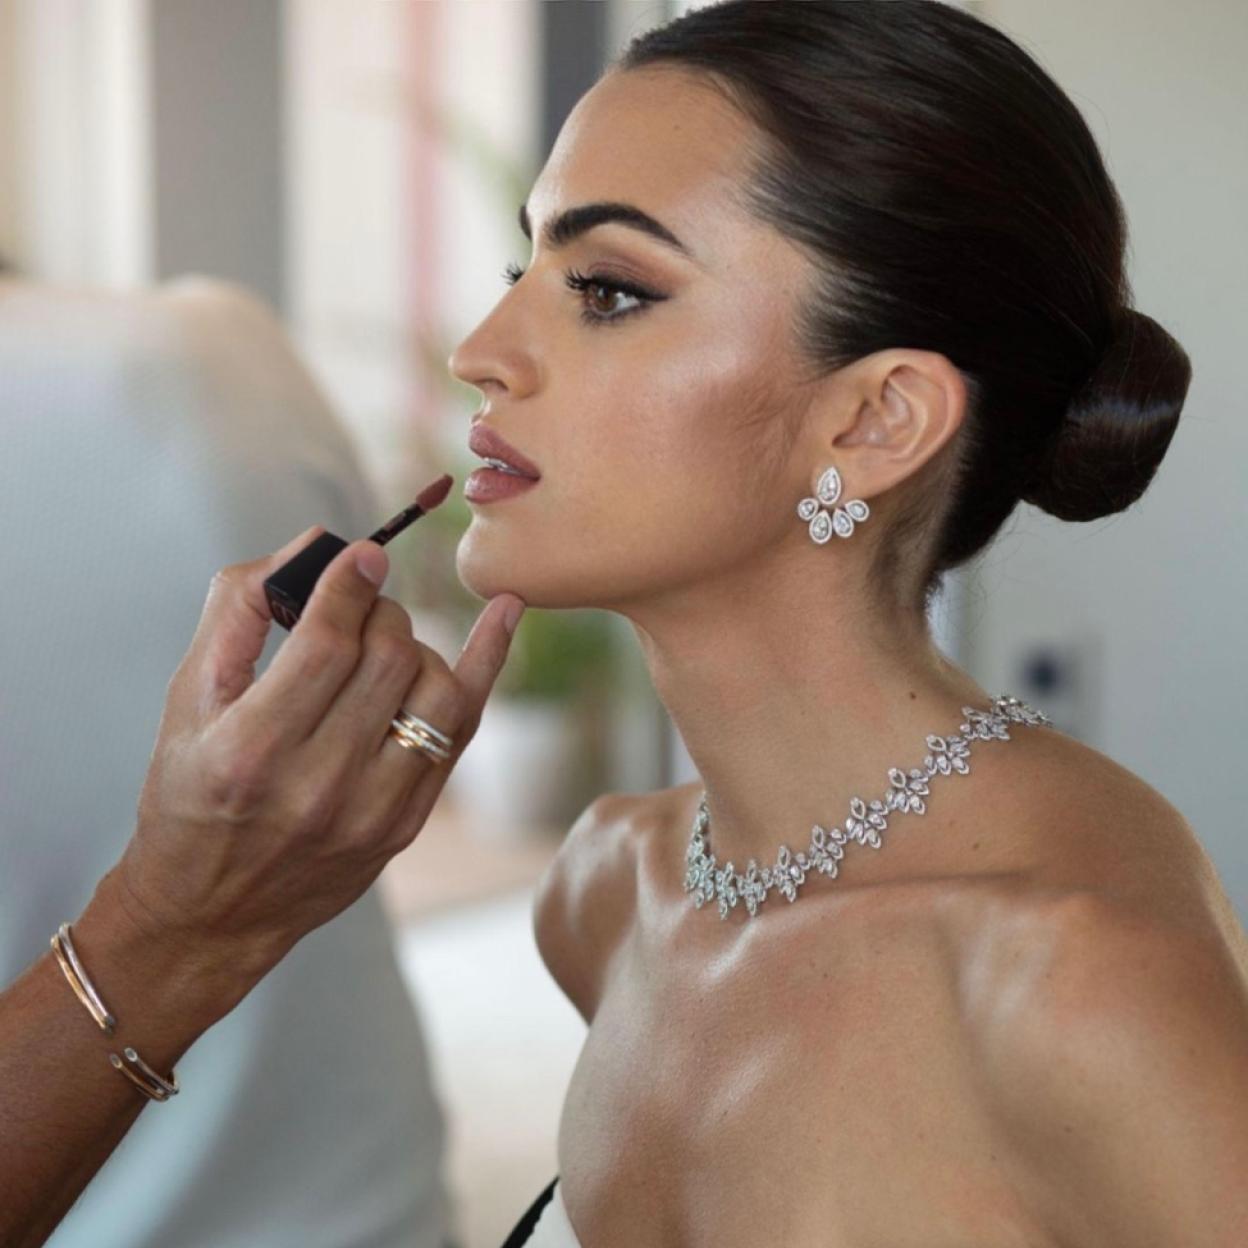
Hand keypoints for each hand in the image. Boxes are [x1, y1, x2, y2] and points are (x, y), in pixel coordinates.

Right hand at [106, 521, 524, 1012]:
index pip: (327, 644)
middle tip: (355, 609)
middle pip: (387, 659)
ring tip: (383, 644)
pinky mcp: (405, 825)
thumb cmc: (191, 790)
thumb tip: (315, 544)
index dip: (350, 585)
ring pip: (435, 691)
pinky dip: (484, 665)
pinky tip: (505, 614)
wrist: (212, 911)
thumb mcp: (187, 698)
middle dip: (377, 613)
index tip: (363, 554)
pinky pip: (460, 731)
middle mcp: (318, 786)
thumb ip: (240, 609)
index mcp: (251, 750)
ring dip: (417, 645)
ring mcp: (371, 812)